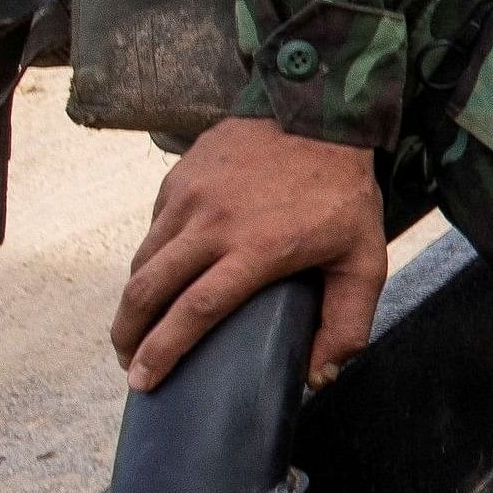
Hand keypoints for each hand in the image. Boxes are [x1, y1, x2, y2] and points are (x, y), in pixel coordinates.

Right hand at [112, 117, 387, 392]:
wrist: (318, 111)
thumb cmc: (343, 191)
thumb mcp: (364, 258)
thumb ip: (348, 321)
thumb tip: (319, 377)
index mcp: (257, 248)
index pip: (195, 311)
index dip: (164, 351)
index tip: (144, 381)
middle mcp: (213, 223)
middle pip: (148, 290)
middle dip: (128, 334)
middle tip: (128, 362)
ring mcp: (191, 196)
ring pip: (143, 260)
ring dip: (132, 300)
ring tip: (135, 327)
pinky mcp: (179, 175)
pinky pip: (154, 227)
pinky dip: (150, 258)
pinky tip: (161, 275)